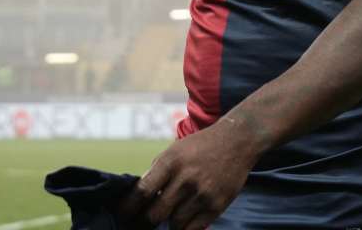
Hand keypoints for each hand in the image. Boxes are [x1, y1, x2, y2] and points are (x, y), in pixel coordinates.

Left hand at [118, 117, 261, 229]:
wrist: (237, 141)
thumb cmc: (201, 146)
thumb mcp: (175, 151)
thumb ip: (157, 172)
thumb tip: (138, 196)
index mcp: (171, 162)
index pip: (143, 191)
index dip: (129, 207)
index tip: (124, 215)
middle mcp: (185, 178)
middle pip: (156, 213)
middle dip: (147, 220)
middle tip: (144, 221)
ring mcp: (202, 194)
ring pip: (174, 224)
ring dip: (169, 223)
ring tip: (170, 215)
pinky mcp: (216, 205)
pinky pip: (193, 229)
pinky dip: (185, 228)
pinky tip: (184, 221)